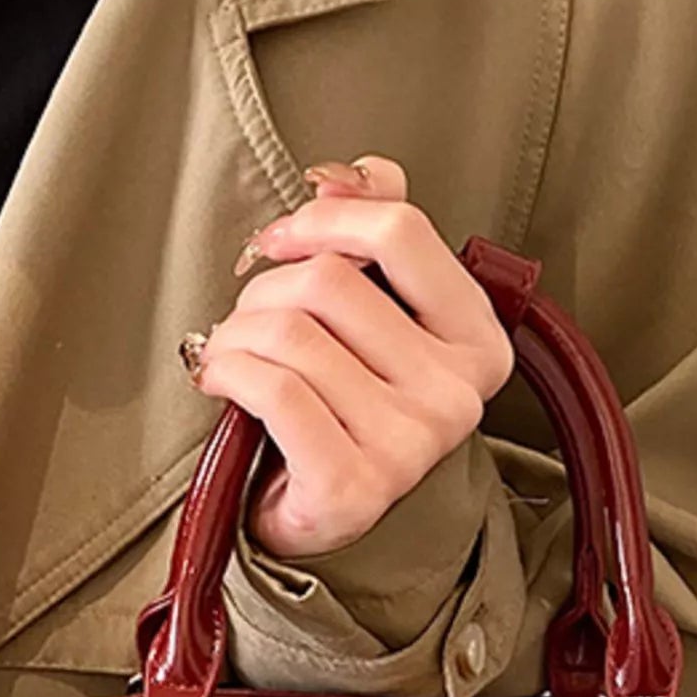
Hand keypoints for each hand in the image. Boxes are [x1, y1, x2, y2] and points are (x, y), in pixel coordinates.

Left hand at [186, 155, 513, 558]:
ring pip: (291, 334)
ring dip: (236, 335)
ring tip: (232, 355)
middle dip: (266, 289)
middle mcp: (456, 397)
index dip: (324, 219)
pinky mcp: (354, 485)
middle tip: (250, 320)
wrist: (327, 522)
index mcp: (478, 343)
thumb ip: (379, 239)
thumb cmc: (348, 410)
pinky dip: (226, 373)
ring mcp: (410, 446)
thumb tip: (352, 173)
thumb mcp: (380, 320)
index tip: (283, 239)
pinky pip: (271, 390)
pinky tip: (218, 380)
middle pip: (330, 282)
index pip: (400, 232)